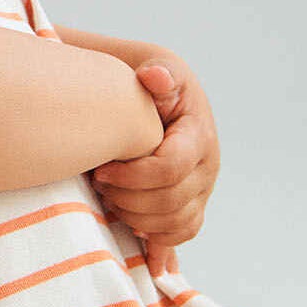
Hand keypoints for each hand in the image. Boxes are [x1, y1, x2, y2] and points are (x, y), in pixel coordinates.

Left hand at [89, 57, 219, 280]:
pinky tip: (135, 231)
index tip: (100, 169)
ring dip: (136, 217)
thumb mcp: (156, 67)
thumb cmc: (149, 82)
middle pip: (171, 201)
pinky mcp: (193, 204)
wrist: (155, 95)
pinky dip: (159, 239)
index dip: (131, 176)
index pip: (170, 169)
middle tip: (99, 184)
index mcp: (199, 135)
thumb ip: (159, 73)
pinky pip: (183, 233)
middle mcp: (207, 167)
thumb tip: (154, 76)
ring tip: (109, 199)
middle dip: (128, 198)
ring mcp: (202, 189)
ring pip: (176, 223)